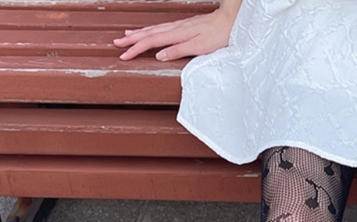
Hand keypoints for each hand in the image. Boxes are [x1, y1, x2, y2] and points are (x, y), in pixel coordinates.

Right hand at [113, 8, 236, 60]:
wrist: (229, 21)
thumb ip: (178, 50)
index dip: (136, 49)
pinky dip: (151, 31)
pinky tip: (149, 32)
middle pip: (148, 34)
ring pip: (153, 30)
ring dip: (138, 34)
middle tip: (116, 45)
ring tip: (125, 37)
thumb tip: (158, 55)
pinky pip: (161, 28)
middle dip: (131, 40)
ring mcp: (178, 26)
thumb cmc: (218, 35)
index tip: (124, 56)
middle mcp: (175, 28)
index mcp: (176, 34)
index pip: (151, 43)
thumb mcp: (199, 47)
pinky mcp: (184, 26)